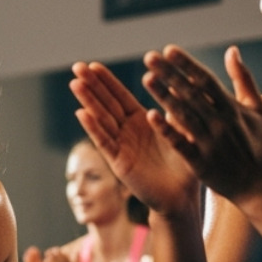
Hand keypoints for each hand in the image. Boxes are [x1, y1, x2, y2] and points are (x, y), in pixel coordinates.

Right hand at [70, 61, 201, 218]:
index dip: (107, 81)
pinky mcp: (119, 162)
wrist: (182, 196)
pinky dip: (93, 127)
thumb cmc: (186, 164)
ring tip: (75, 84)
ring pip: (102, 119)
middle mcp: (127, 131)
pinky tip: (82, 113)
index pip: (120, 96)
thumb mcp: (183, 130)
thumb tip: (175, 80)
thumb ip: (175, 108)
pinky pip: (105, 142)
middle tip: (77, 67)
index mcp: (142, 121)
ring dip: (88, 101)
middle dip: (92, 85)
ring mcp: (121, 146)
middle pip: (106, 104)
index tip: (93, 65)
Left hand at [141, 46, 261, 204]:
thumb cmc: (254, 143)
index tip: (169, 49)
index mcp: (232, 107)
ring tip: (147, 79)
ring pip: (185, 115)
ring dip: (165, 96)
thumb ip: (243, 78)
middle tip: (149, 57)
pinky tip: (150, 115)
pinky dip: (167, 130)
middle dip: (171, 74)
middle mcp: (221, 122)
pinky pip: (181, 144)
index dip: (188, 65)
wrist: (257, 185)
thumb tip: (232, 50)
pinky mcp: (201, 162)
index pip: (206, 80)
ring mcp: (211, 142)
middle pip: (192, 94)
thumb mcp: (255, 108)